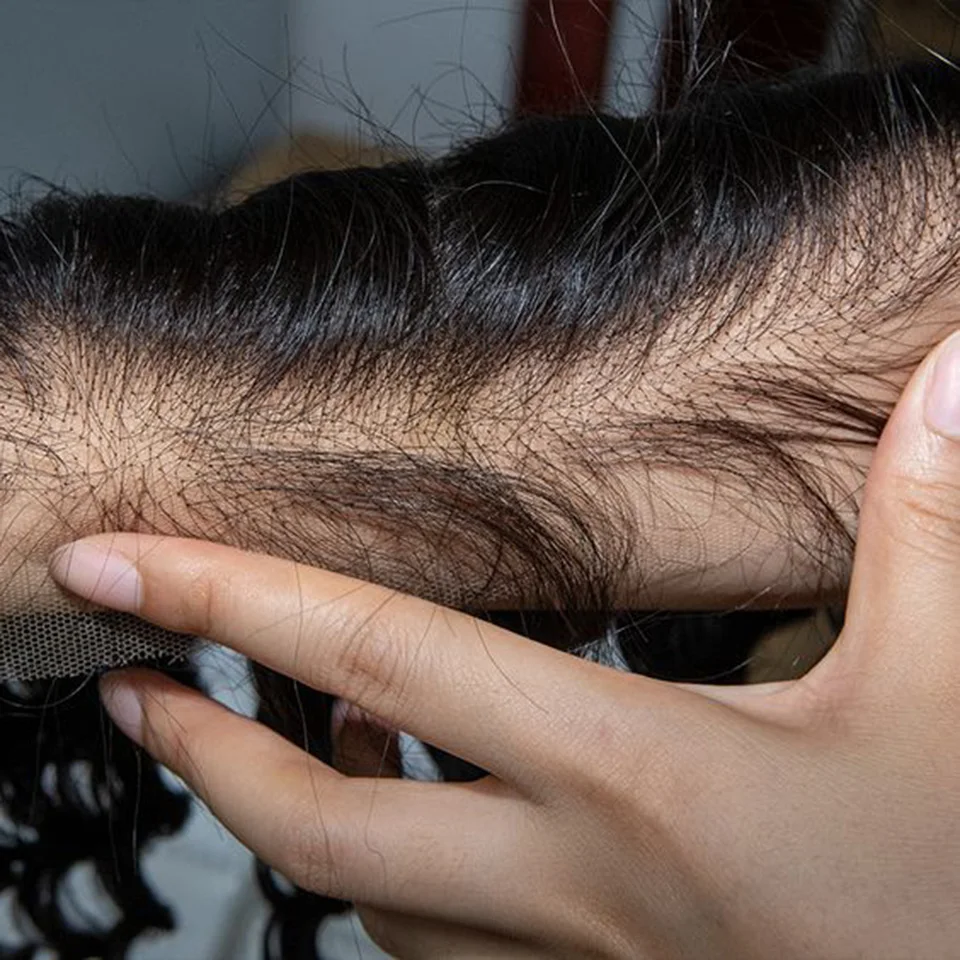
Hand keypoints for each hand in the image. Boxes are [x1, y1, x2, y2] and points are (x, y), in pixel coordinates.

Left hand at [48, 332, 959, 958]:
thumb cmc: (953, 884)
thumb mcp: (942, 690)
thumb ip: (923, 522)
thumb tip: (950, 373)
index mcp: (639, 778)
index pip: (383, 660)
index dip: (231, 598)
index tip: (118, 564)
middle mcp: (573, 886)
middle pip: (320, 824)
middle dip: (196, 746)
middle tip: (125, 679)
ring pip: (367, 904)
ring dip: (294, 811)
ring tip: (268, 732)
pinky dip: (388, 885)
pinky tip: (409, 828)